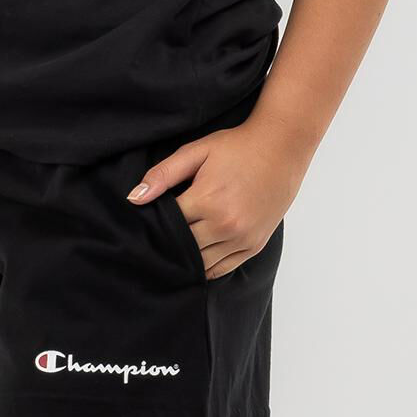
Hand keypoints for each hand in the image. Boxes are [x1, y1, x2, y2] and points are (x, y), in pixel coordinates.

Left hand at [126, 112, 308, 278]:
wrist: (282, 148)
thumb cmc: (237, 147)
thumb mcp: (197, 152)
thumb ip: (163, 174)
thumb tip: (134, 198)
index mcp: (207, 201)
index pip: (168, 225)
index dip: (155, 224)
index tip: (149, 220)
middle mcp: (225, 225)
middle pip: (182, 248)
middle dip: (169, 242)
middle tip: (158, 238)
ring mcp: (242, 238)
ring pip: (201, 263)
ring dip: (186, 258)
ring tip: (176, 248)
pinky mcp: (254, 246)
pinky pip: (222, 269)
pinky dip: (206, 267)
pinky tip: (196, 258)